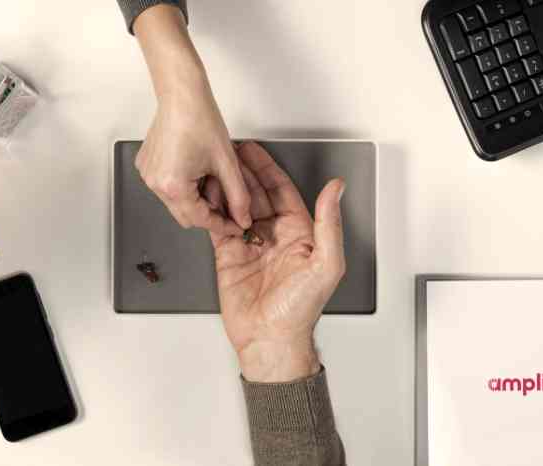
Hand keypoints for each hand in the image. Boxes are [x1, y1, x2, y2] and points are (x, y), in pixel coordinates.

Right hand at [133, 5, 250, 234]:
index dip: (222, 225)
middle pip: (186, 217)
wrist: (181, 95)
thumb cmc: (201, 119)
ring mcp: (148, 176)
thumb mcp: (227, 163)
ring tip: (211, 176)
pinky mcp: (146, 168)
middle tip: (228, 201)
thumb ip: (238, 196)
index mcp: (174, 186)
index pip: (201, 221)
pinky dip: (184, 187)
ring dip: (196, 199)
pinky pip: (167, 188)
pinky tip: (196, 168)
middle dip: (209, 213)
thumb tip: (243, 217)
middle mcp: (156, 185)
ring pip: (177, 203)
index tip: (237, 225)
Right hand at [205, 142, 345, 382]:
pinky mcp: (229, 256)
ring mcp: (250, 245)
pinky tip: (206, 194)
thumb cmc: (300, 311)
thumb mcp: (325, 265)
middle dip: (242, 172)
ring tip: (213, 168)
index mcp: (299, 233)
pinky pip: (220, 226)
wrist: (270, 341)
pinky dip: (212, 209)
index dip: (267, 169)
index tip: (254, 152)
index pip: (281, 191)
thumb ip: (329, 225)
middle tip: (227, 152)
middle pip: (256, 194)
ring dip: (226, 187)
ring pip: (237, 206)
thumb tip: (336, 189)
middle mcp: (274, 235)